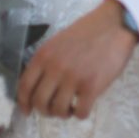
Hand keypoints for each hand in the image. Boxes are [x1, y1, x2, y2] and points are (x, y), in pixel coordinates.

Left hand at [17, 0, 137, 119]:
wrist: (115, 24)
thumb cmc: (88, 31)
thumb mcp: (58, 41)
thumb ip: (47, 61)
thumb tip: (38, 85)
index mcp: (44, 55)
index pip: (24, 86)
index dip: (23, 103)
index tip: (27, 111)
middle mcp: (55, 68)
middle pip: (40, 102)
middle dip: (45, 111)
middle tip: (53, 110)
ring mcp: (73, 78)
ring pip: (58, 110)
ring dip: (63, 113)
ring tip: (71, 107)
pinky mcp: (92, 86)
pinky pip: (80, 112)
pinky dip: (80, 114)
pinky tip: (84, 105)